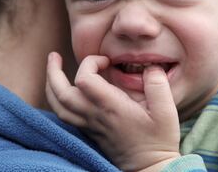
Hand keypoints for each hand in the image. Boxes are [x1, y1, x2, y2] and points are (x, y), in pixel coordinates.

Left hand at [46, 52, 180, 170]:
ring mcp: (89, 125)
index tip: (107, 61)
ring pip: (58, 106)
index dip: (90, 63)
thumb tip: (150, 66)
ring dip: (51, 86)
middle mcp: (95, 116)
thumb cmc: (158, 140)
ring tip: (53, 69)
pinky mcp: (89, 131)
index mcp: (111, 107)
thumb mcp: (166, 112)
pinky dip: (57, 99)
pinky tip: (63, 90)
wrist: (149, 169)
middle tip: (54, 56)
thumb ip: (158, 85)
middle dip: (53, 72)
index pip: (84, 80)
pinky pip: (63, 115)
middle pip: (61, 94)